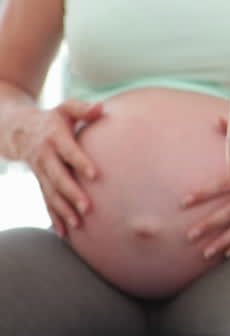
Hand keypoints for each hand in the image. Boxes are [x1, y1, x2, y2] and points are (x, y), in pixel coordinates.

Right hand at [11, 101, 102, 236]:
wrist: (19, 130)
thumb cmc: (53, 118)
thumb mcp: (65, 107)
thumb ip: (82, 108)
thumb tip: (100, 109)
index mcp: (55, 137)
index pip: (69, 151)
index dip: (80, 162)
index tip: (94, 175)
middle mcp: (45, 156)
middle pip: (58, 177)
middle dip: (72, 193)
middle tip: (88, 207)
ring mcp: (40, 171)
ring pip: (51, 193)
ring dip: (63, 209)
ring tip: (78, 223)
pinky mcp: (40, 181)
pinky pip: (46, 200)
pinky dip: (53, 216)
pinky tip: (64, 232)